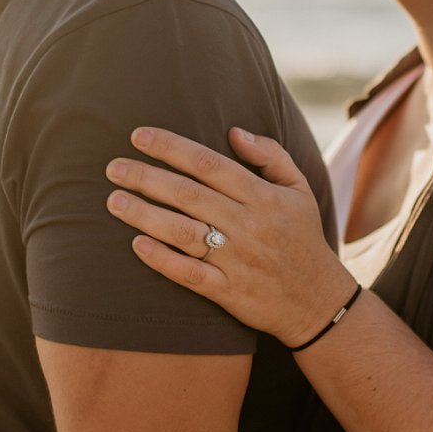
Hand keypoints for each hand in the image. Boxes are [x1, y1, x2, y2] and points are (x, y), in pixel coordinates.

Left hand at [106, 126, 355, 346]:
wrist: (319, 301)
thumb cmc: (303, 239)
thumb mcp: (300, 190)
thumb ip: (271, 155)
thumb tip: (233, 131)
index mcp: (264, 197)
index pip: (209, 164)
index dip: (171, 147)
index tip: (138, 136)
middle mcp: (249, 225)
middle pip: (188, 195)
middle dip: (146, 177)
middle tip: (113, 168)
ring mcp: (238, 260)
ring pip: (183, 232)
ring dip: (144, 215)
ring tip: (114, 201)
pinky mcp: (230, 293)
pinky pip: (190, 275)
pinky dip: (162, 260)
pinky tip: (136, 245)